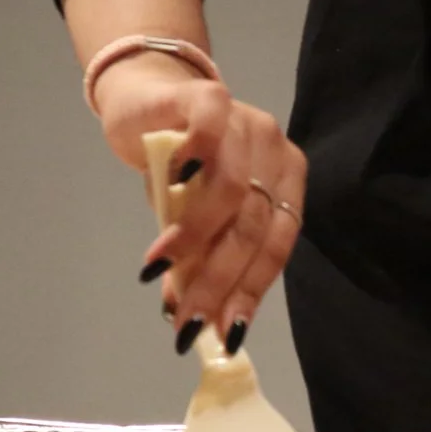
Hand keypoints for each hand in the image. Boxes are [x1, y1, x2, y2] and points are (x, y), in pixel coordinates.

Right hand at [95, 51, 305, 345]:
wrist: (146, 99)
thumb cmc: (176, 165)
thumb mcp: (189, 218)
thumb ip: (197, 258)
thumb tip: (185, 315)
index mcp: (284, 183)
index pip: (276, 246)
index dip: (251, 292)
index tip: (226, 335)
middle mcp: (275, 151)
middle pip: (254, 226)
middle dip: (218, 280)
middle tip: (186, 319)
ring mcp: (246, 121)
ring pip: (233, 190)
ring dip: (195, 237)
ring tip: (160, 269)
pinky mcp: (209, 96)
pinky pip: (209, 133)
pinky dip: (193, 164)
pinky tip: (169, 192)